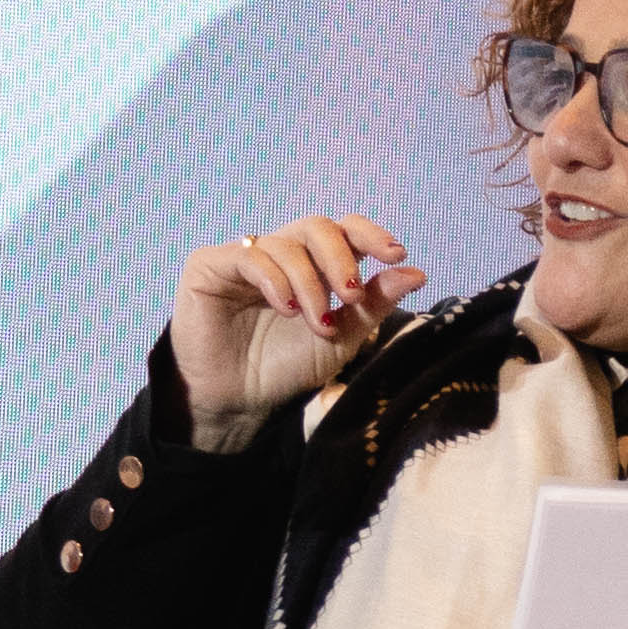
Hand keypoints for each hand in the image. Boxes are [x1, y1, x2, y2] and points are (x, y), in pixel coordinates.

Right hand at [171, 214, 416, 448]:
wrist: (238, 401)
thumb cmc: (287, 367)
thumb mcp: (342, 338)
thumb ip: (374, 304)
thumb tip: (416, 272)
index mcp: (316, 264)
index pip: (346, 230)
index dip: (371, 235)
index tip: (396, 255)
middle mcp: (282, 252)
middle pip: (319, 227)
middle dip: (342, 259)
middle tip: (352, 296)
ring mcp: (246, 256)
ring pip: (288, 243)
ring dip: (310, 284)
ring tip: (317, 322)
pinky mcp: (211, 265)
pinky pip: (251, 255)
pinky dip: (276, 280)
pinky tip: (285, 308)